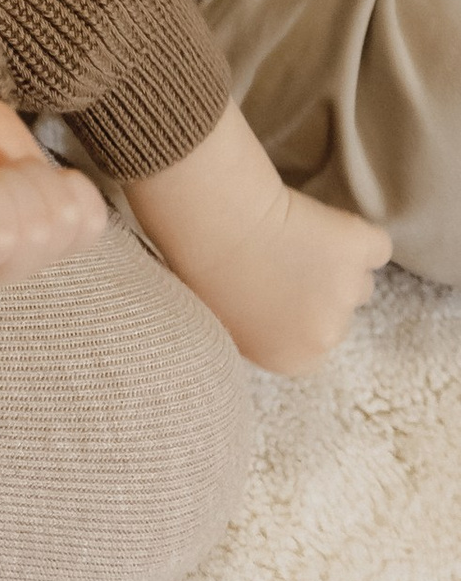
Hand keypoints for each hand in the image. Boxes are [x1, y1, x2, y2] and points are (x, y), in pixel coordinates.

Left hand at [125, 101, 390, 373]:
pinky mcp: (361, 249)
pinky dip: (357, 235)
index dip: (301, 313)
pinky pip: (374, 246)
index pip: (317, 342)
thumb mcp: (229, 322)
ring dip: (338, 264)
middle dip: (321, 290)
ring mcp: (348, 292)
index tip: (279, 291)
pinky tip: (320, 223)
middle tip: (284, 263)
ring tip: (295, 242)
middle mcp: (325, 335)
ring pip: (359, 280)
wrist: (214, 221)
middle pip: (341, 312)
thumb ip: (269, 333)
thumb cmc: (206, 268)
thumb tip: (289, 326)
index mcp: (293, 359)